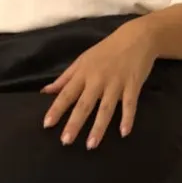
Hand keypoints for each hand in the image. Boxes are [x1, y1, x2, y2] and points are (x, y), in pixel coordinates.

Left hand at [41, 16, 159, 148]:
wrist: (136, 37)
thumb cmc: (106, 50)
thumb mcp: (82, 60)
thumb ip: (65, 78)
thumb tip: (45, 91)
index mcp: (83, 73)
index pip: (66, 94)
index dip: (56, 109)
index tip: (47, 124)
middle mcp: (98, 79)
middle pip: (84, 104)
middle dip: (74, 123)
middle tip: (66, 141)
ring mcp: (116, 83)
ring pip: (106, 108)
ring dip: (98, 127)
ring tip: (91, 145)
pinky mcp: (133, 85)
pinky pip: (130, 104)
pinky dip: (128, 118)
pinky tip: (124, 133)